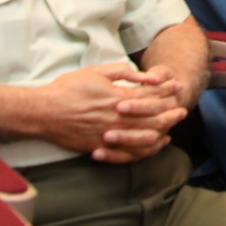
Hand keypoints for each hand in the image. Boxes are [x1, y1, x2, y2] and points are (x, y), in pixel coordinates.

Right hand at [38, 62, 187, 162]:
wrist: (43, 112)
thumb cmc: (68, 88)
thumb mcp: (96, 72)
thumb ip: (122, 72)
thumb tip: (145, 75)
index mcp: (117, 97)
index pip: (149, 94)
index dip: (166, 90)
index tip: (177, 86)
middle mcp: (117, 118)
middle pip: (152, 118)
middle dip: (170, 113)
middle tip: (182, 110)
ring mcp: (109, 135)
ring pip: (144, 137)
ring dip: (161, 132)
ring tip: (172, 128)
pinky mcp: (101, 148)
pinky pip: (128, 153)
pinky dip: (144, 150)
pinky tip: (152, 145)